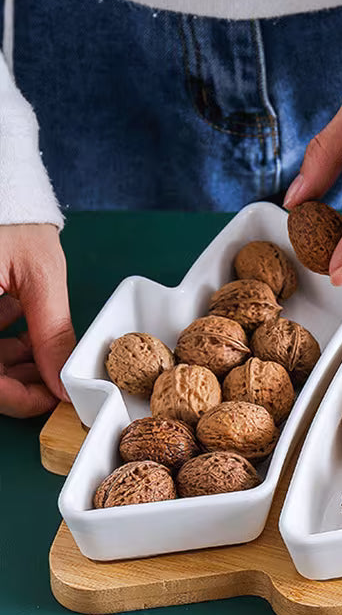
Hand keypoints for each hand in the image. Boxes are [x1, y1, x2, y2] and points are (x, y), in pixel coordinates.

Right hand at [0, 224, 74, 416]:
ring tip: (40, 346)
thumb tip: (62, 382)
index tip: (49, 399)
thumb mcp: (38, 276)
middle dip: (14, 379)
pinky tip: (18, 321)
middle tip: (51, 377)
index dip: (14, 398)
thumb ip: (51, 332)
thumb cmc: (10, 215)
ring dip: (7, 360)